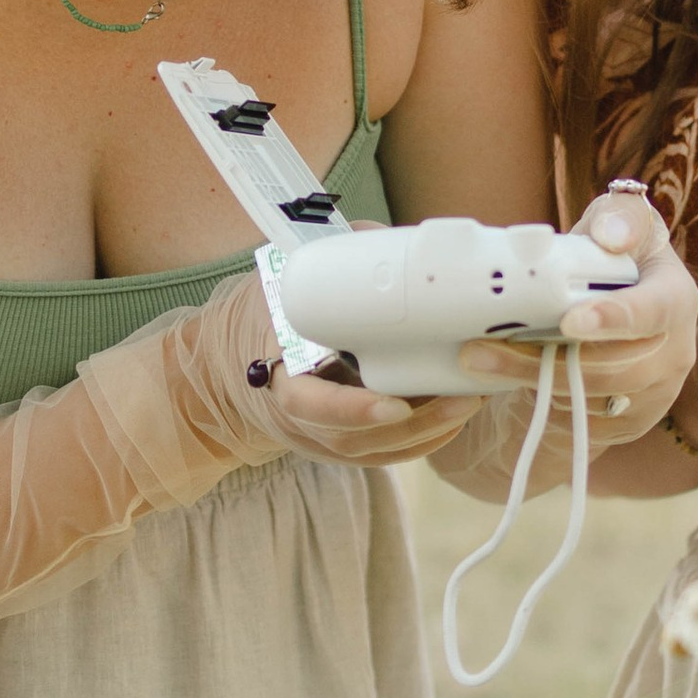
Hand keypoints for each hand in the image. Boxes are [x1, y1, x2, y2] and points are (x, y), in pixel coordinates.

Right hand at [220, 276, 479, 471]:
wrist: (229, 363)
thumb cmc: (263, 314)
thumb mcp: (283, 280)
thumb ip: (334, 262)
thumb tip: (392, 241)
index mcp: (275, 369)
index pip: (306, 403)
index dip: (351, 410)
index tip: (397, 405)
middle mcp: (295, 415)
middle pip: (352, 437)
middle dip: (413, 425)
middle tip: (461, 398)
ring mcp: (314, 436)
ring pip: (372, 451)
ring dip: (427, 433)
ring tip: (468, 402)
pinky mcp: (335, 445)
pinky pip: (380, 456)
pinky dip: (419, 443)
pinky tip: (453, 419)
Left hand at [454, 188, 697, 446]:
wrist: (617, 314)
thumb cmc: (617, 260)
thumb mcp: (622, 225)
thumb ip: (620, 217)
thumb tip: (612, 234)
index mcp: (676, 298)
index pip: (653, 311)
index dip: (613, 318)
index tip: (569, 321)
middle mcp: (675, 353)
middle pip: (612, 369)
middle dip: (543, 360)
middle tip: (483, 349)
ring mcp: (655, 394)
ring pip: (588, 399)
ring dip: (530, 379)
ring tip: (481, 358)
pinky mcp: (628, 422)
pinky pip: (581, 421)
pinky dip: (542, 399)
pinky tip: (509, 375)